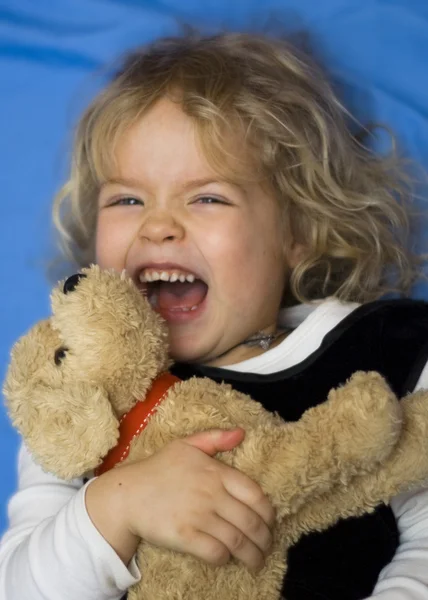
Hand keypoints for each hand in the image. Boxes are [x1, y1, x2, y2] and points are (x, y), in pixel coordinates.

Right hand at [87, 428, 274, 569]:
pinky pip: (215, 552)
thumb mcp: (187, 445)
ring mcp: (198, 516)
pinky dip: (226, 558)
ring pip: (237, 540)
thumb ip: (215, 438)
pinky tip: (228, 559)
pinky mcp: (185, 536)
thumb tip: (241, 433)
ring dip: (252, 555)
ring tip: (256, 562)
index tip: (270, 523)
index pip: (255, 494)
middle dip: (265, 539)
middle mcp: (211, 494)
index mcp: (216, 472)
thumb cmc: (159, 468)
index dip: (268, 513)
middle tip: (267, 547)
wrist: (127, 494)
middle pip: (251, 521)